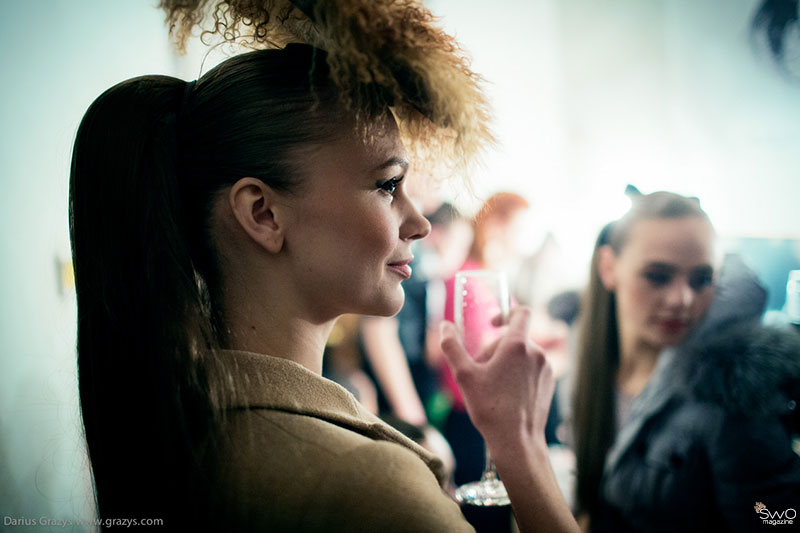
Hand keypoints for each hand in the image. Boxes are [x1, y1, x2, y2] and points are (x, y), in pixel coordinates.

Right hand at [439, 306, 553, 450]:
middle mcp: (536, 353)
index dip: (505, 313)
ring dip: (505, 363)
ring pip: (522, 355)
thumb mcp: (464, 375)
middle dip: (495, 350)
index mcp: (517, 346)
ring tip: (492, 387)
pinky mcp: (549, 383)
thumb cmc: (490, 408)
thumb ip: (452, 346)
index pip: (520, 312)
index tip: (492, 324)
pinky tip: (505, 396)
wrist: (517, 441)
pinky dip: (518, 374)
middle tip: (480, 372)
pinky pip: (531, 369)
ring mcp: (545, 369)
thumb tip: (445, 326)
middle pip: (513, 339)